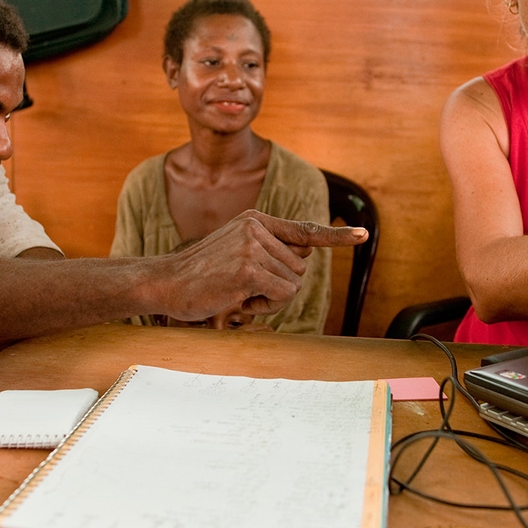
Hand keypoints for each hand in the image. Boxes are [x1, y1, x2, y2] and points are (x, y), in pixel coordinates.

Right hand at [156, 210, 365, 321]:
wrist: (165, 284)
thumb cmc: (201, 276)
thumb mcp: (235, 252)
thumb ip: (269, 250)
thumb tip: (305, 254)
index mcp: (255, 221)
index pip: (304, 229)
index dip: (337, 236)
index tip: (362, 235)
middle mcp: (256, 228)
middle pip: (300, 267)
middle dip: (279, 285)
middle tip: (245, 288)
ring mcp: (252, 246)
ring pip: (293, 283)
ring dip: (271, 298)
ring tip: (238, 292)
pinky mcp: (248, 268)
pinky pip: (282, 294)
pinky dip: (265, 306)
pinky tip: (238, 300)